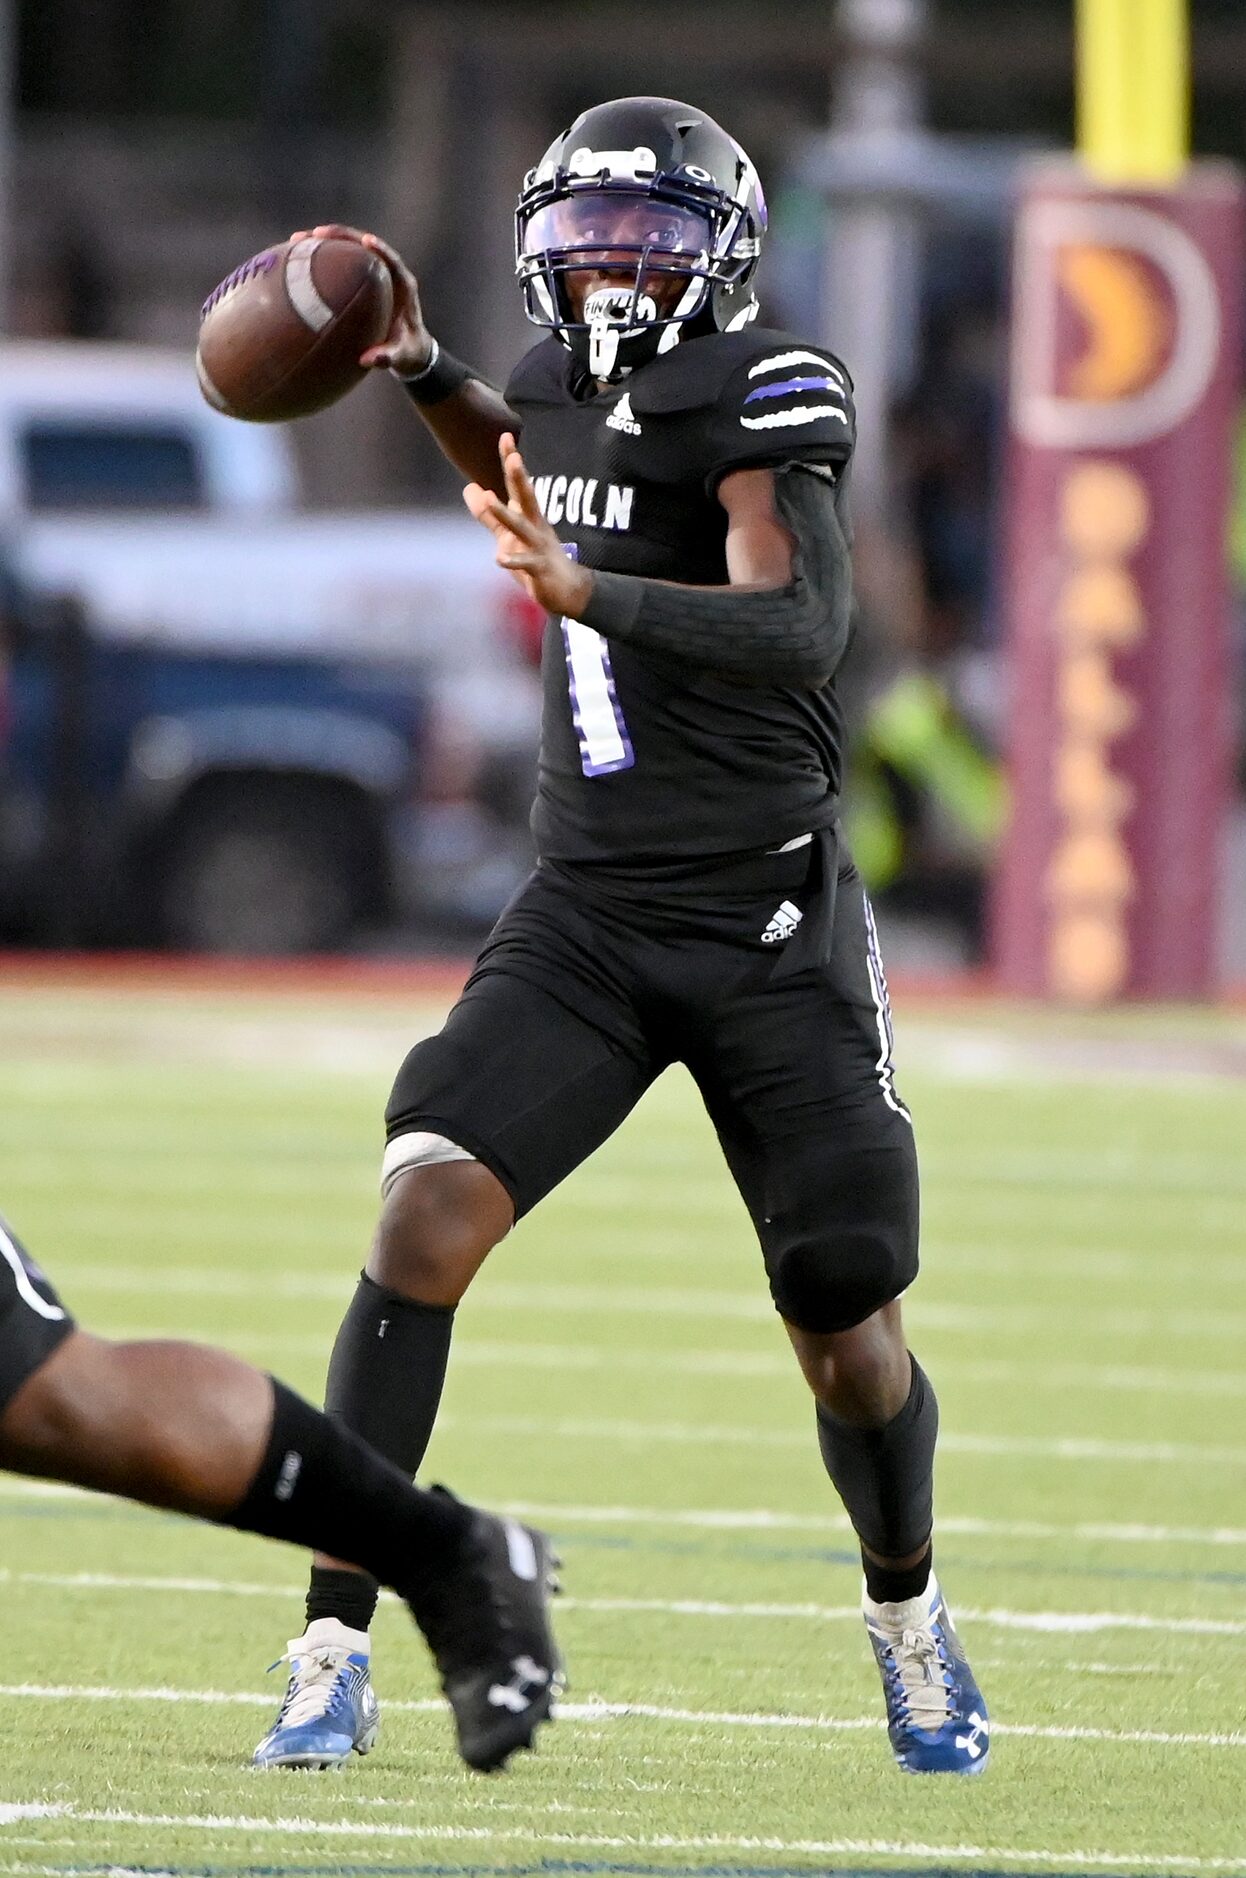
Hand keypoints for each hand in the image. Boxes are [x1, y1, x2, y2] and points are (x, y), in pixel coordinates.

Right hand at [290, 223, 432, 372]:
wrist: (410, 350)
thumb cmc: (408, 352)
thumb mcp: (401, 356)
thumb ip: (388, 357)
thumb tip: (367, 360)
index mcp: (404, 286)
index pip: (392, 261)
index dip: (380, 249)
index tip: (366, 240)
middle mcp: (389, 273)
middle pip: (365, 245)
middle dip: (341, 237)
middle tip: (316, 234)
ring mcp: (375, 272)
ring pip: (350, 248)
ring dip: (326, 241)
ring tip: (297, 239)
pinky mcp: (362, 277)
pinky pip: (342, 261)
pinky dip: (323, 256)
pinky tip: (299, 256)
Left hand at [464, 435, 593, 618]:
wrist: (569, 591)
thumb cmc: (537, 559)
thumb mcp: (508, 535)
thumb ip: (487, 515)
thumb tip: (469, 488)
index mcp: (528, 515)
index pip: (517, 484)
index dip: (511, 461)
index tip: (506, 436)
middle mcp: (535, 525)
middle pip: (526, 497)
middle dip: (518, 477)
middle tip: (513, 457)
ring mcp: (538, 546)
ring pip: (521, 527)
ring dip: (505, 513)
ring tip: (490, 499)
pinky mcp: (540, 569)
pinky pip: (525, 563)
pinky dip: (513, 561)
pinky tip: (499, 559)